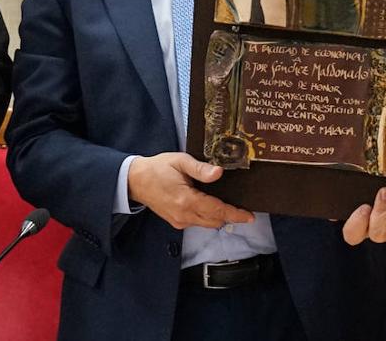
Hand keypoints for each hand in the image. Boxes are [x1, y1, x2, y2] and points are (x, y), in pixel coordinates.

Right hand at [128, 152, 254, 229]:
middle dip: (229, 215)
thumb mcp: (179, 161)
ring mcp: (179, 221)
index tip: (250, 216)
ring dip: (218, 216)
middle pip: (215, 221)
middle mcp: (184, 215)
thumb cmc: (158, 168)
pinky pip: (197, 222)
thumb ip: (200, 168)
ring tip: (227, 203)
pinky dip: (207, 216)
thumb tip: (219, 173)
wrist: (135, 181)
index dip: (235, 214)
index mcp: (186, 200)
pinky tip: (208, 203)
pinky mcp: (176, 222)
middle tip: (241, 205)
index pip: (217, 211)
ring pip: (207, 223)